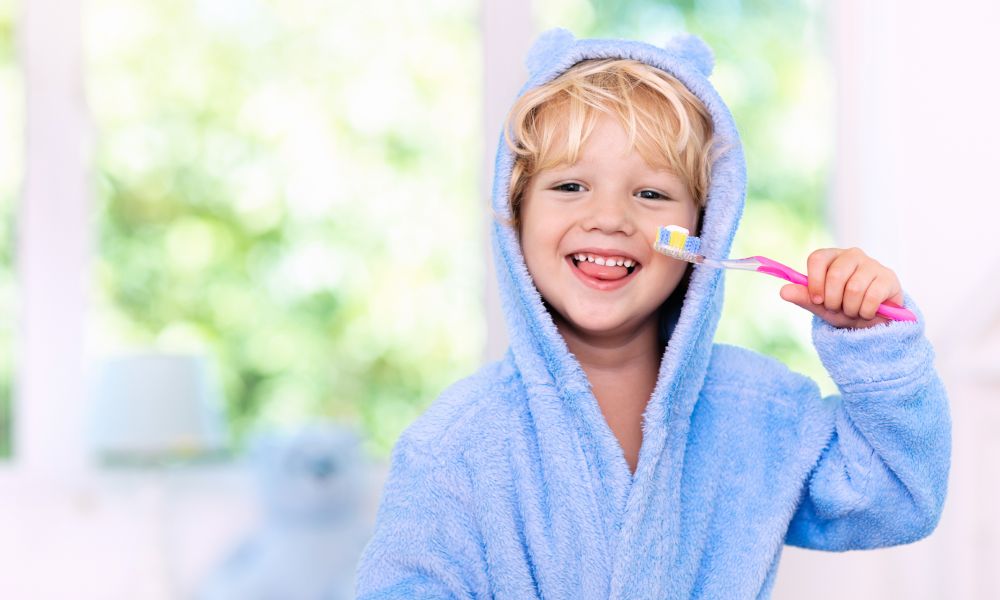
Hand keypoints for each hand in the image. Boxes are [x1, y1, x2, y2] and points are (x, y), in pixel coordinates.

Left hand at [779, 247, 904, 328]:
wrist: (872, 320)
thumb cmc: (843, 307)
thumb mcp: (820, 305)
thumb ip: (803, 297)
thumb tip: (783, 291)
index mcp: (831, 257)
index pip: (817, 258)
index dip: (814, 282)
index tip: (817, 300)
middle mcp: (852, 255)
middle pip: (836, 275)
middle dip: (833, 300)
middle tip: (837, 308)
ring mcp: (872, 264)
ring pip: (854, 288)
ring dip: (850, 308)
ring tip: (852, 311)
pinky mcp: (889, 278)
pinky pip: (872, 297)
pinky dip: (865, 311)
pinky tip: (867, 312)